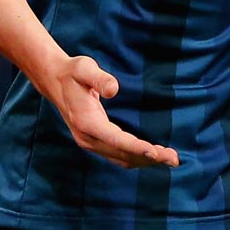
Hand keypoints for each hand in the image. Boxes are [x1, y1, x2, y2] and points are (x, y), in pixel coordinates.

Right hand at [43, 54, 178, 169]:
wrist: (55, 81)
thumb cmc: (73, 72)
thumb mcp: (84, 68)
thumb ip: (99, 78)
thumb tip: (114, 89)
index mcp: (86, 122)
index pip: (115, 139)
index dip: (136, 147)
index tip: (155, 152)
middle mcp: (87, 138)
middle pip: (122, 154)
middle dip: (150, 158)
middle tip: (175, 159)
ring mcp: (90, 143)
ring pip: (122, 159)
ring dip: (146, 161)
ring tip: (170, 160)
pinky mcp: (95, 142)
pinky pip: (118, 156)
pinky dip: (136, 158)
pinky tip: (153, 157)